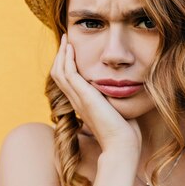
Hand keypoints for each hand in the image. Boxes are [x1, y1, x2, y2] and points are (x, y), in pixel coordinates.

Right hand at [50, 33, 141, 154]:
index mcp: (83, 105)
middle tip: (66, 41)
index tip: (72, 51)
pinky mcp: (84, 97)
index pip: (67, 82)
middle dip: (61, 56)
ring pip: (59, 72)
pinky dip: (67, 59)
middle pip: (59, 74)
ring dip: (61, 54)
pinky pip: (68, 73)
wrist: (122, 145)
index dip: (67, 65)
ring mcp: (78, 99)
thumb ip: (116, 100)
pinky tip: (71, 48)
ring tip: (66, 40)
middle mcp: (77, 101)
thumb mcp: (118, 111)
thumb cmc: (125, 132)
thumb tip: (124, 91)